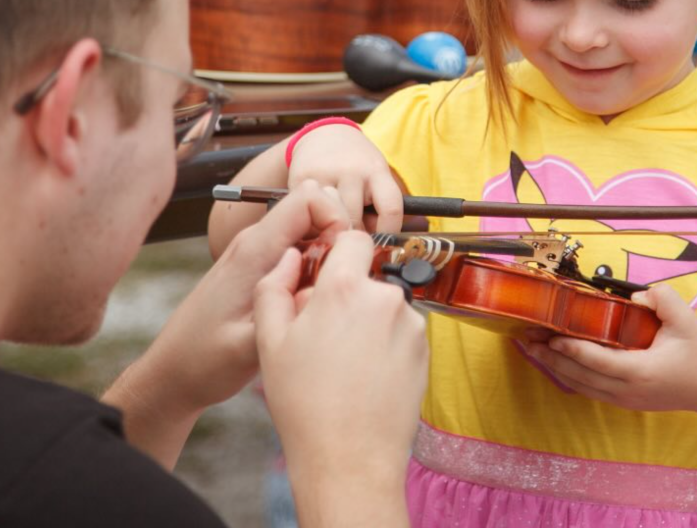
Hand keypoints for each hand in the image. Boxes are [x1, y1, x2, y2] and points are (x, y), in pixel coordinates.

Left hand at [105, 181, 352, 467]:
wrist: (171, 373)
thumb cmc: (203, 362)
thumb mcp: (248, 348)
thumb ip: (289, 316)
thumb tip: (331, 288)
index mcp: (254, 250)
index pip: (308, 198)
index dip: (336, 216)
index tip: (346, 254)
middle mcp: (257, 240)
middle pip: (313, 203)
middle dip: (340, 229)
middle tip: (343, 271)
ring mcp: (258, 250)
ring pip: (309, 223)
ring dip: (330, 245)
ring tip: (329, 285)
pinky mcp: (261, 264)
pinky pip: (300, 244)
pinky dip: (318, 259)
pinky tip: (314, 294)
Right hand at [255, 230, 427, 517]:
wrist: (349, 459)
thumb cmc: (305, 403)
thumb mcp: (270, 341)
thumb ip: (274, 287)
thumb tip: (290, 256)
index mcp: (345, 287)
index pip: (352, 238)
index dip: (337, 253)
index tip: (327, 276)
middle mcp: (385, 296)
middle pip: (367, 276)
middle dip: (351, 294)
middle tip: (330, 334)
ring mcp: (411, 322)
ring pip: (386, 304)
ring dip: (371, 319)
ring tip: (349, 362)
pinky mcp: (426, 347)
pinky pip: (404, 330)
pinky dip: (389, 342)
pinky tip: (369, 373)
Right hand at [288, 123, 403, 233]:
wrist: (324, 136)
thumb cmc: (357, 164)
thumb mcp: (376, 175)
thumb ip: (379, 206)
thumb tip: (373, 246)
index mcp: (376, 171)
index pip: (391, 208)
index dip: (389, 232)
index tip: (383, 243)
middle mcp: (351, 171)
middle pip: (355, 220)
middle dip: (354, 235)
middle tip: (350, 238)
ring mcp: (325, 175)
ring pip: (329, 220)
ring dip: (331, 230)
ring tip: (332, 227)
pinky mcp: (300, 181)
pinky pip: (308, 215)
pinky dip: (312, 224)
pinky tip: (316, 219)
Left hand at [524, 285, 696, 411]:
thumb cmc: (696, 350)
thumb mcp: (685, 318)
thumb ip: (661, 299)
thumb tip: (635, 296)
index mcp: (641, 372)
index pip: (599, 362)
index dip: (573, 350)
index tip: (551, 337)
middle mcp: (627, 391)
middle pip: (580, 376)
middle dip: (550, 357)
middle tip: (526, 337)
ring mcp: (624, 400)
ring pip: (580, 385)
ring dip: (553, 366)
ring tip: (531, 347)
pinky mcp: (622, 401)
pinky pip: (588, 388)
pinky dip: (567, 374)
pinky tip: (552, 361)